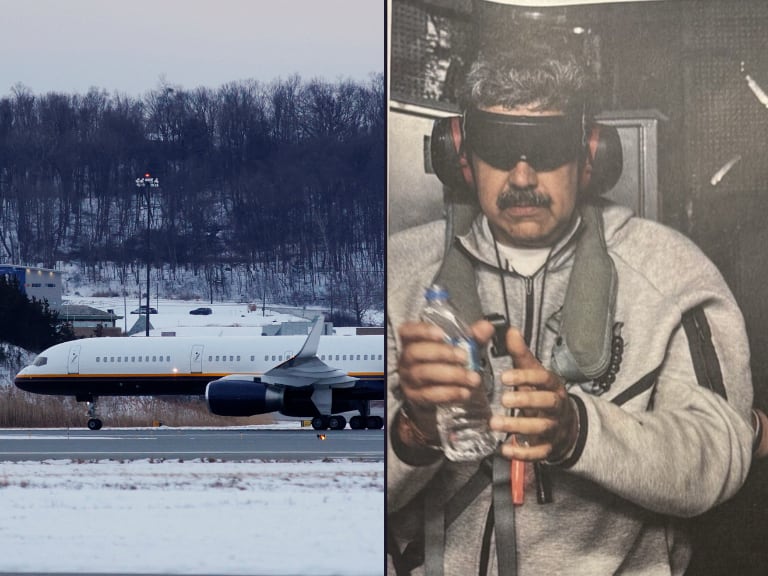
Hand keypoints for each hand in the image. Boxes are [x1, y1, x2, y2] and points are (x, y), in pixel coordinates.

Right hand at [396, 319, 494, 443]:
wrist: (434, 389)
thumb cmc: (445, 361)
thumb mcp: (459, 346)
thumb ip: (472, 336)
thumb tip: (486, 327)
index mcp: (412, 341)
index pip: (408, 331)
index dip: (422, 331)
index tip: (441, 333)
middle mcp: (406, 359)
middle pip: (415, 353)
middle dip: (441, 353)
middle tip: (464, 357)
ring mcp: (408, 378)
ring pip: (423, 374)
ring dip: (450, 375)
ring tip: (472, 378)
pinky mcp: (415, 396)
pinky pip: (429, 395)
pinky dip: (448, 393)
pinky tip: (464, 392)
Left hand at [490, 327, 577, 461]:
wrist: (565, 423)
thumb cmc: (542, 392)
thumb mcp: (533, 372)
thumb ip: (520, 354)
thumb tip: (510, 330)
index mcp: (553, 385)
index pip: (544, 379)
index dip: (526, 377)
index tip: (504, 377)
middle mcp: (557, 406)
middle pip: (547, 403)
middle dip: (526, 401)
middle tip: (503, 399)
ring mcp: (555, 427)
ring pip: (541, 428)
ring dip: (518, 426)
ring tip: (494, 423)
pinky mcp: (549, 447)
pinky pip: (539, 452)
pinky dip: (522, 453)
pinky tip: (504, 449)